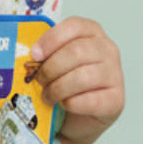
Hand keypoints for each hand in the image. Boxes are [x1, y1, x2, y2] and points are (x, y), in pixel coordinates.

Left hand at [31, 16, 123, 143]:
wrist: (78, 117)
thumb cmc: (65, 84)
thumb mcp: (55, 62)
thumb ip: (46, 54)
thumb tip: (26, 58)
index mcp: (92, 33)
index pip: (74, 26)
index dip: (51, 39)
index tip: (35, 55)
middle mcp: (108, 50)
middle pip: (77, 52)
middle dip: (51, 68)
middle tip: (38, 81)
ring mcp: (115, 75)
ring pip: (83, 76)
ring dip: (58, 88)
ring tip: (48, 96)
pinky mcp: (115, 100)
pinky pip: (88, 100)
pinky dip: (70, 103)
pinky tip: (64, 105)